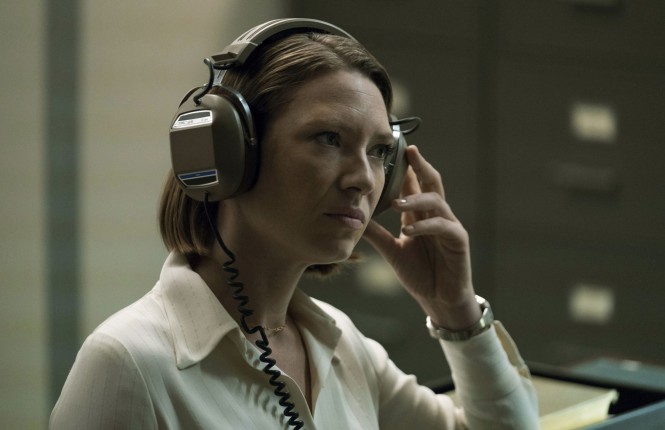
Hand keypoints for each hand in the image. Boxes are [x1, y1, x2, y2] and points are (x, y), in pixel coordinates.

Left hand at [363, 146, 480, 329]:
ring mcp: (449, 226)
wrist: (439, 299)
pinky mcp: (458, 240)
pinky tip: (409, 230)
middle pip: (431, 183)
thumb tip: (353, 218)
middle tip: (409, 151)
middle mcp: (436, 215)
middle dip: (421, 166)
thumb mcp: (392, 250)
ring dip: (416, 199)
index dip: (406, 168)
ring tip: (395, 203)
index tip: (393, 151)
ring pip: (437, 201)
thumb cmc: (419, 273)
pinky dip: (426, 226)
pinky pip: (443, 227)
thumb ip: (376, 233)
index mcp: (420, 215)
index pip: (414, 185)